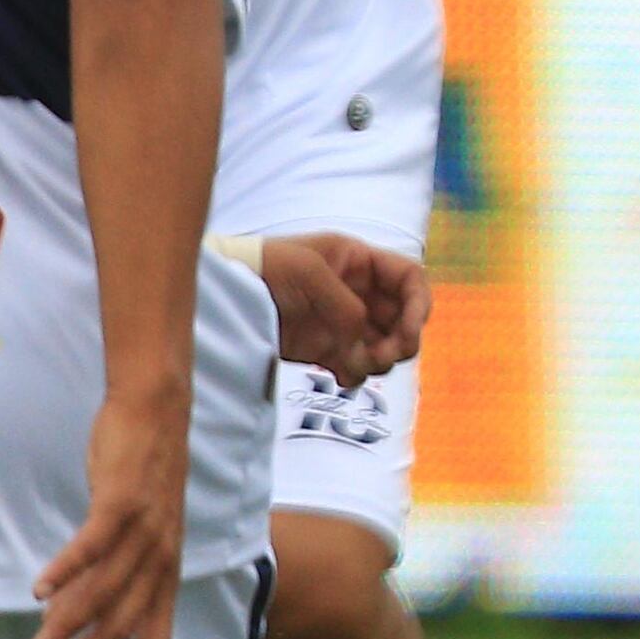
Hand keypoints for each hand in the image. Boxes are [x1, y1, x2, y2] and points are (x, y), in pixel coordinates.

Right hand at [34, 389, 189, 638]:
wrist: (157, 414)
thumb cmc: (139, 478)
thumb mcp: (129, 535)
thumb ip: (105, 577)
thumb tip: (65, 618)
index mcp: (167, 572)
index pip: (160, 638)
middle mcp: (162, 559)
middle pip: (124, 626)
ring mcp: (146, 530)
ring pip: (106, 592)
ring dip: (68, 626)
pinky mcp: (123, 501)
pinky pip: (93, 545)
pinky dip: (66, 570)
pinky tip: (37, 591)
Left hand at [257, 234, 428, 385]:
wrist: (221, 294)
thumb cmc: (263, 267)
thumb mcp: (309, 272)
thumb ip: (347, 307)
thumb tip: (364, 344)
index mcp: (358, 262)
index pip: (409, 279)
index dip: (419, 303)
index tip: (408, 330)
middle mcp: (357, 292)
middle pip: (403, 319)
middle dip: (401, 340)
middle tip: (384, 355)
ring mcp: (341, 322)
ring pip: (384, 347)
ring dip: (379, 360)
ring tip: (356, 364)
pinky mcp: (323, 349)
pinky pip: (356, 367)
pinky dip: (356, 375)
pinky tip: (341, 376)